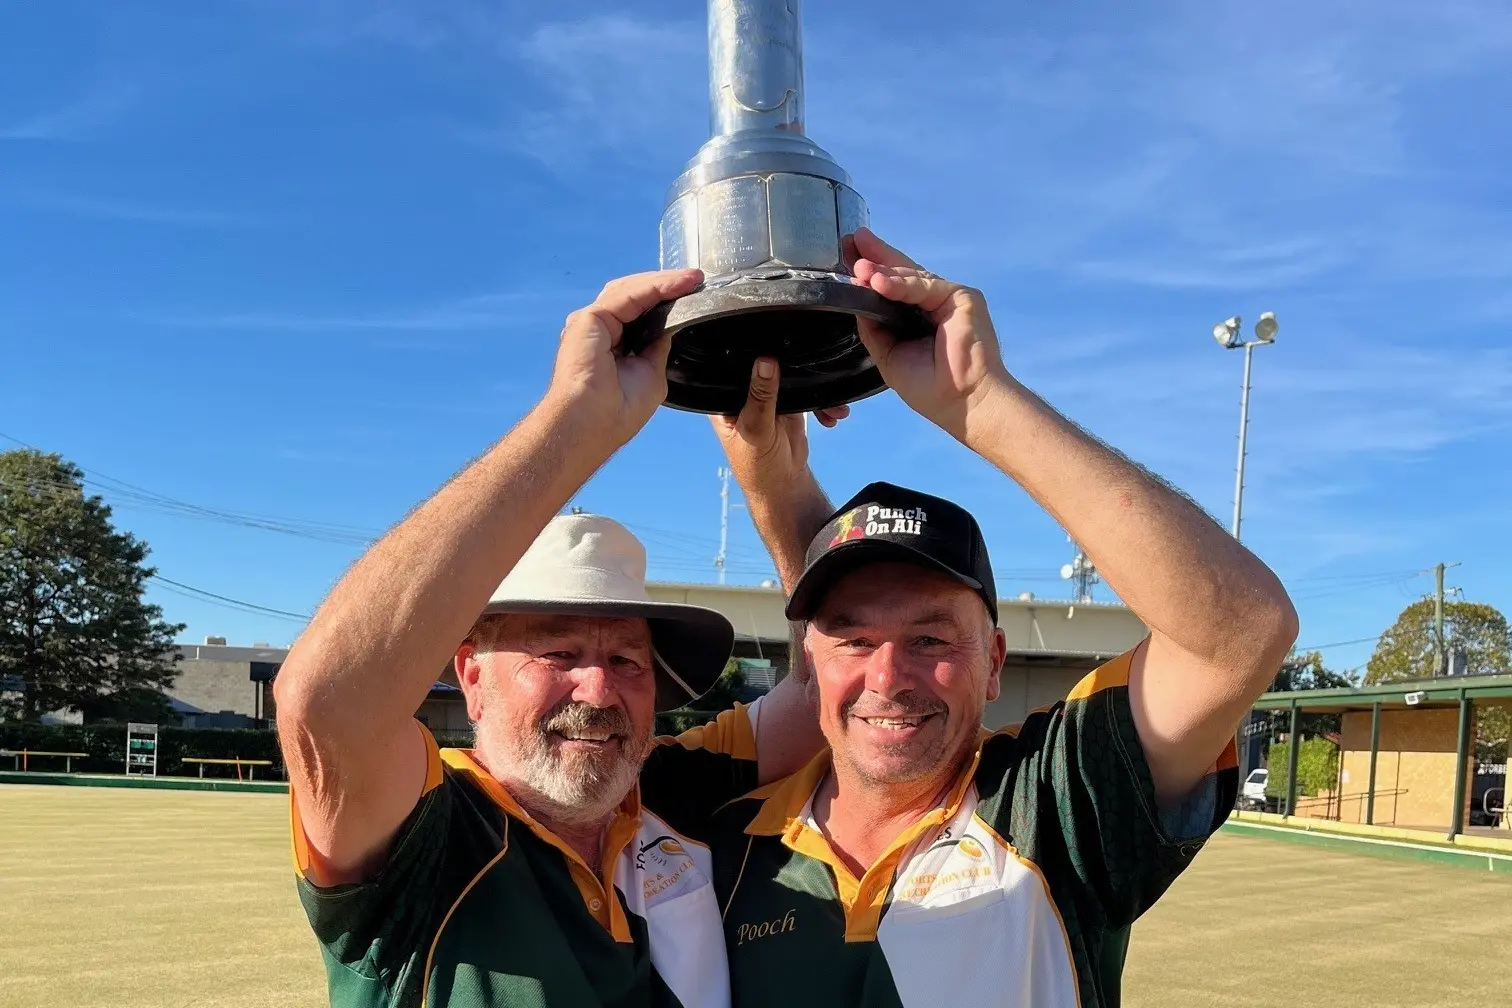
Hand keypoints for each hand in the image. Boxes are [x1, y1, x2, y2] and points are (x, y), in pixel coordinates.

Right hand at [545, 268, 702, 442]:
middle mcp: (599, 329)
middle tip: (698, 280)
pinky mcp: (589, 317)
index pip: (641, 311)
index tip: (696, 292)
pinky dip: (655, 287)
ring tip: (694, 279)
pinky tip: (679, 283)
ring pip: (632, 290)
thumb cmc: (619, 411)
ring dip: (664, 282)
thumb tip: (670, 328)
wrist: (594, 424)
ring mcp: (592, 322)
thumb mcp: (652, 373)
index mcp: (611, 343)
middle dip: (667, 286)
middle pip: (636, 296)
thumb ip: (658, 348)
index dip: (666, 300)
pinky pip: (629, 295)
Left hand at [710, 357, 847, 498]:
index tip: (776, 350)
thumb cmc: (756, 465)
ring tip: (834, 408)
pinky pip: (807, 392)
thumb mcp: (756, 431)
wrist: (781, 484)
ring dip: (815, 388)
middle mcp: (745, 393)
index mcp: (725, 396)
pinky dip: (821, 401)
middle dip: (793, 369)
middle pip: (766, 366)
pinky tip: (831, 414)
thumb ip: (761, 397)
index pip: (736, 366)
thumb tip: (765, 362)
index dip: (755, 354)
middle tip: (813, 372)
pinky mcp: (789, 402)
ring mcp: (768, 396)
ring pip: (791, 378)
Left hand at [847, 228, 1008, 439]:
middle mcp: (932, 304)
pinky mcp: (962, 297)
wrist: (962, 403)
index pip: (890, 288)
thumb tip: (856, 300)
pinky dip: (901, 284)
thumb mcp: (888, 355)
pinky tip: (878, 282)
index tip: (848, 255)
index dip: (870, 272)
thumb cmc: (929, 388)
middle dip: (874, 258)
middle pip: (900, 274)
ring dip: (881, 272)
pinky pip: (925, 286)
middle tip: (849, 242)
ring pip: (910, 278)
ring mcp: (948, 298)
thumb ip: (873, 328)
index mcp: (915, 318)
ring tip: (858, 268)